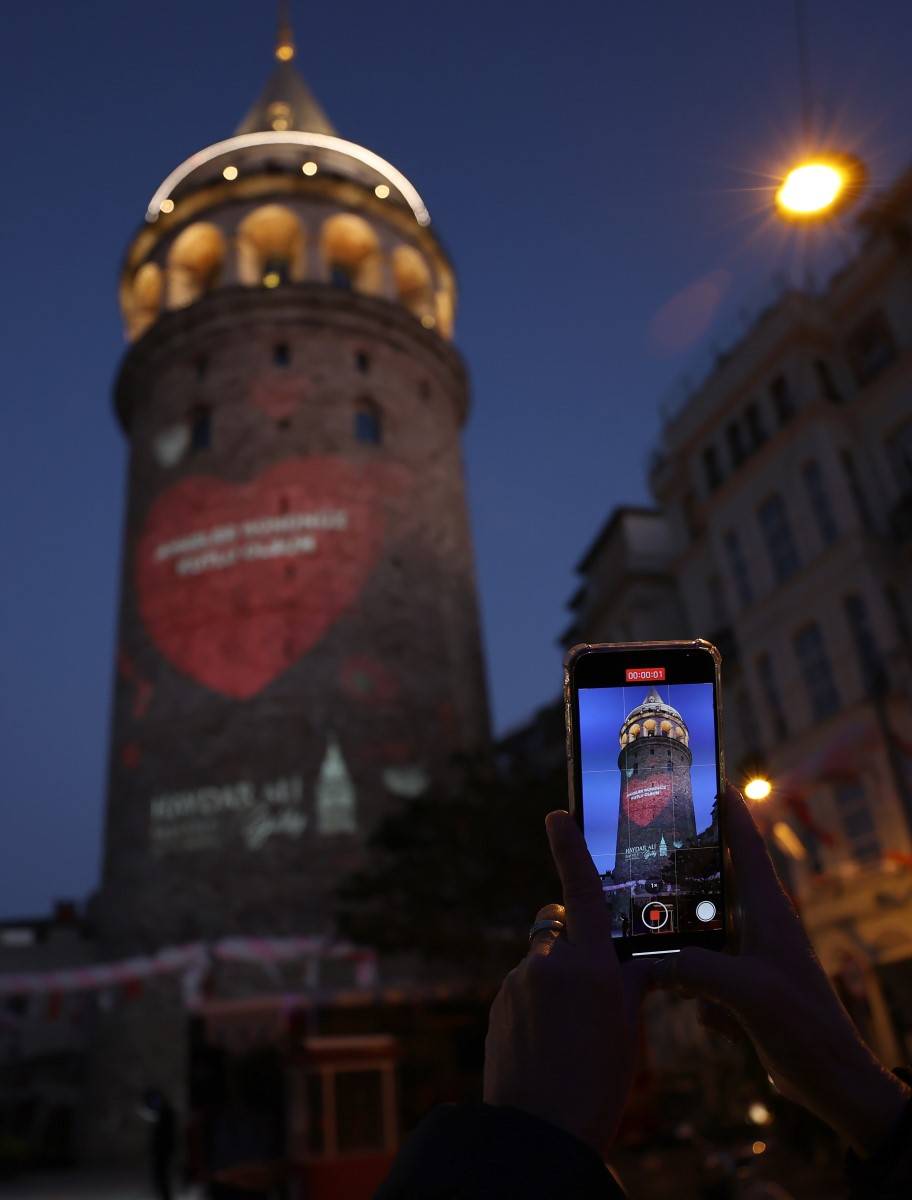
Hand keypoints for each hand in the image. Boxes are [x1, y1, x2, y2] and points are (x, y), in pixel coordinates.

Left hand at [483, 810, 644, 1154]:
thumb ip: (631, 982)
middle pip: (556, 926)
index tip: (556, 815)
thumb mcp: (628, 1027)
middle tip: (591, 979)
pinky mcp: (499, 1005)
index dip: (568, 848)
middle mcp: (548, 964)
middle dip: (570, 938)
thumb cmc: (600, 1081)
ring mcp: (518, 984)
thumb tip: (637, 960)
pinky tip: (548, 1043)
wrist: (542, 1130)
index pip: (580, 890)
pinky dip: (536, 1004)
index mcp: (589, 965)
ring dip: (554, 980)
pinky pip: (522, 989)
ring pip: (540, 962)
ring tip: (571, 1032)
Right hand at [649, 785, 909, 1155]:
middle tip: (641, 852)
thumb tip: (648, 960)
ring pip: (700, 929)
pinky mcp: (741, 987)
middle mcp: (757, 925)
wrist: (833, 1081)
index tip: (705, 777)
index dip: (727, 808)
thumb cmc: (803, 1027)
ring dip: (678, 939)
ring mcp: (749, 956)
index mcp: (767, 910)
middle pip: (713, 880)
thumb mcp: (746, 994)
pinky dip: (692, 989)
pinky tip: (702, 1017)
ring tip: (645, 937)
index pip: (746, 843)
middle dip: (681, 870)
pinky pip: (701, 972)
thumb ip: (694, 970)